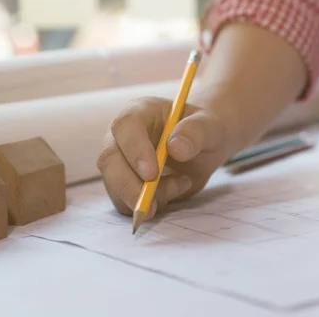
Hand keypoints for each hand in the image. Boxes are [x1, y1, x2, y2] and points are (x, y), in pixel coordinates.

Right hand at [97, 96, 232, 218]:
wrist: (203, 148)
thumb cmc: (204, 131)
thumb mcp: (210, 126)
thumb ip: (196, 132)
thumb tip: (175, 149)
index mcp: (141, 112)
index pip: (126, 126)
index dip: (134, 150)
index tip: (151, 174)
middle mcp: (123, 136)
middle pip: (109, 159)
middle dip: (128, 185)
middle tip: (151, 204)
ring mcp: (120, 161)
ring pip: (115, 185)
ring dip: (145, 197)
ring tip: (183, 183)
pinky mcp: (124, 184)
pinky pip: (124, 202)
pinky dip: (147, 206)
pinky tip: (174, 192)